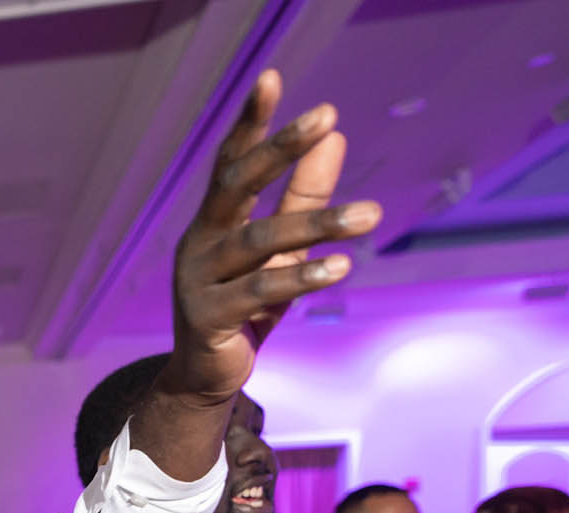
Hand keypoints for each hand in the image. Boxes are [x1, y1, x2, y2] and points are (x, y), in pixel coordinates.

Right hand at [165, 70, 378, 406]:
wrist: (205, 378)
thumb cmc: (244, 306)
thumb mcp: (281, 249)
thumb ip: (304, 195)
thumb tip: (336, 136)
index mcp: (213, 221)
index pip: (232, 161)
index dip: (252, 121)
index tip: (273, 78)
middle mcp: (199, 242)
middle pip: (236, 185)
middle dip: (279, 149)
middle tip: (326, 117)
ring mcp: (198, 281)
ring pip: (260, 242)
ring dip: (317, 225)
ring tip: (370, 214)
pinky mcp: (208, 319)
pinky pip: (261, 291)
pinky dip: (302, 277)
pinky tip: (340, 266)